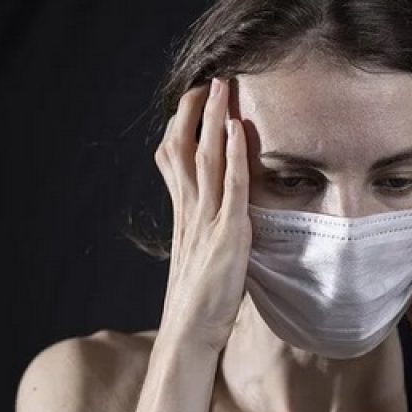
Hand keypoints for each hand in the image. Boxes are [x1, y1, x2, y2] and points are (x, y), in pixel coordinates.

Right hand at [154, 76, 250, 351]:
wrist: (191, 333)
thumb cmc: (202, 302)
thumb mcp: (204, 255)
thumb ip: (210, 232)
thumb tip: (223, 219)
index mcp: (184, 214)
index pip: (174, 158)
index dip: (182, 126)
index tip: (192, 99)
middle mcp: (190, 210)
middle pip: (183, 147)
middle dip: (194, 111)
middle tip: (207, 78)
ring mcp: (206, 221)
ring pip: (205, 158)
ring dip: (213, 119)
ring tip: (222, 87)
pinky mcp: (227, 234)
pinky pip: (231, 187)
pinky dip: (233, 156)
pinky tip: (237, 129)